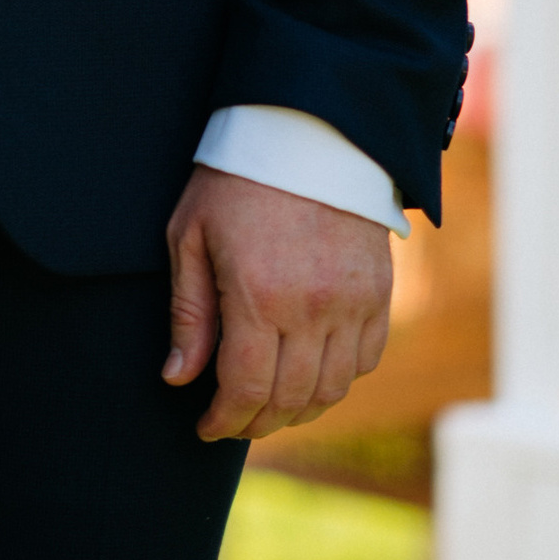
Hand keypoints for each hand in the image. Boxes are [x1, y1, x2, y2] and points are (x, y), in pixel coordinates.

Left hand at [162, 164, 392, 442]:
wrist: (307, 132)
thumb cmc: (235, 179)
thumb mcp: (190, 235)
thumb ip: (189, 312)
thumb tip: (178, 376)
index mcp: (259, 295)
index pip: (246, 388)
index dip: (225, 419)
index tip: (207, 427)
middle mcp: (313, 308)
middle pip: (291, 398)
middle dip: (258, 422)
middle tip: (234, 422)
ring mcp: (354, 303)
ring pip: (332, 388)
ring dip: (299, 410)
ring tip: (270, 407)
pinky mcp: (380, 293)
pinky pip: (365, 359)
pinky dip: (339, 380)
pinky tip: (310, 375)